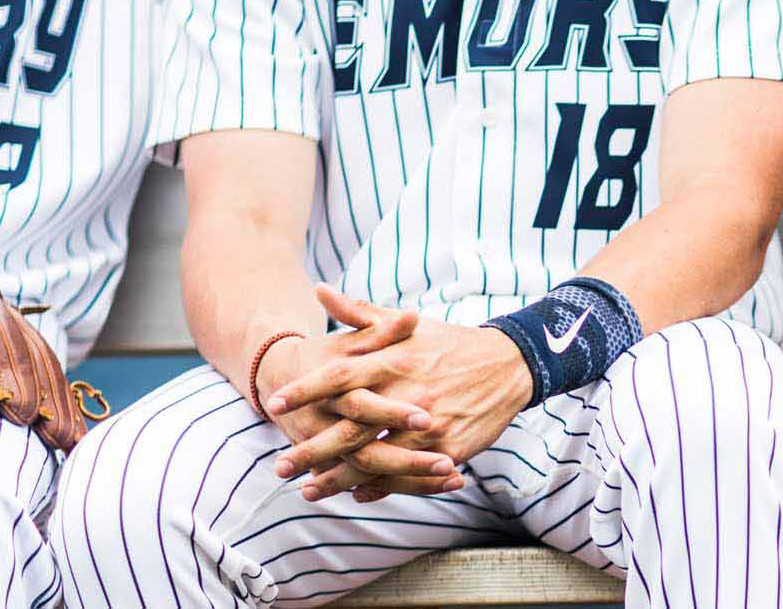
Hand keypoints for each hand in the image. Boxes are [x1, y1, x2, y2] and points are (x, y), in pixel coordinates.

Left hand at [266, 285, 534, 500]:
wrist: (508, 365)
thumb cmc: (449, 343)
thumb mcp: (405, 324)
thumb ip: (358, 312)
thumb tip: (319, 290)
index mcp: (393, 361)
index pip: (339, 376)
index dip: (305, 390)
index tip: (274, 403)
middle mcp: (407, 396)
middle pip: (349, 428)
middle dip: (312, 450)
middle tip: (279, 466)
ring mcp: (428, 426)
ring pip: (375, 460)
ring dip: (339, 479)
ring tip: (310, 491)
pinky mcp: (448, 449)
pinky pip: (407, 474)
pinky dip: (380, 487)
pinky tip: (356, 494)